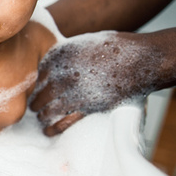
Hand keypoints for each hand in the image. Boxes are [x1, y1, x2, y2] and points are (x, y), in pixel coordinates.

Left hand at [29, 31, 161, 135]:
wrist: (140, 59)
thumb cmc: (116, 49)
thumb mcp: (84, 44)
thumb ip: (67, 55)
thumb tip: (54, 67)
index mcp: (60, 55)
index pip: (39, 74)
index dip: (38, 84)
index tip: (38, 89)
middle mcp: (62, 72)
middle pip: (40, 92)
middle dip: (37, 101)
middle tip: (35, 106)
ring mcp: (73, 89)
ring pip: (47, 108)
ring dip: (42, 116)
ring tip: (41, 119)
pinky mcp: (86, 105)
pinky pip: (63, 120)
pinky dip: (54, 127)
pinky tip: (48, 131)